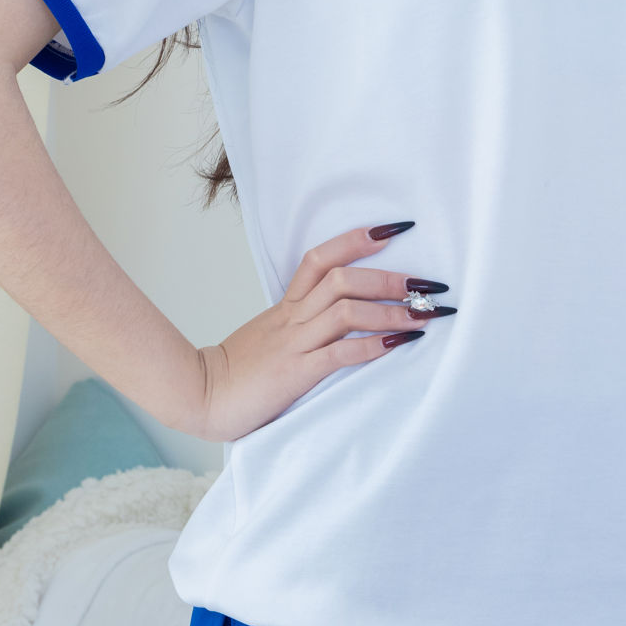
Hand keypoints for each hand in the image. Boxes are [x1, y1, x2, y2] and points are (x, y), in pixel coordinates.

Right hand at [190, 225, 447, 441]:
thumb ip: (301, 325)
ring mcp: (293, 344)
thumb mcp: (271, 337)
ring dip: (390, 310)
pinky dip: (371, 345)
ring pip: (345, 310)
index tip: (396, 231)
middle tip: (427, 284)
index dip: (358, 239)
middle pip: (342, 279)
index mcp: (287, 307)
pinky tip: (398, 343)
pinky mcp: (294, 373)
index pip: (322, 257)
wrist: (198, 395)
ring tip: (424, 315)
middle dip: (390, 278)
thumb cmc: (239, 372)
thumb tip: (342, 318)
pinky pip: (338, 353)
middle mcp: (292, 318)